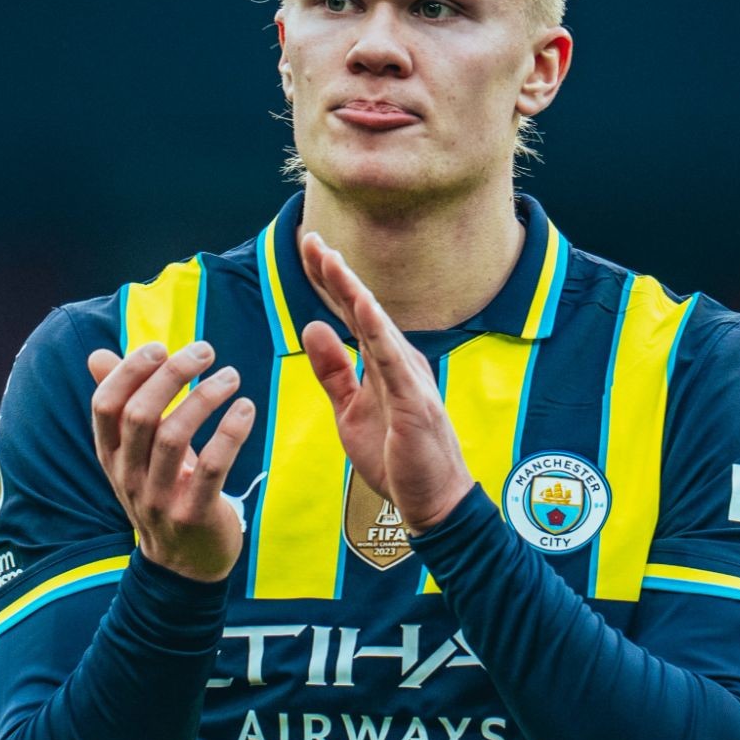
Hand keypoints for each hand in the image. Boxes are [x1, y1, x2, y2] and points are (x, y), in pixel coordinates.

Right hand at [87, 341, 256, 582]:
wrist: (184, 565)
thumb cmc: (164, 491)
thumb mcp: (137, 452)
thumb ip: (123, 403)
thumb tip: (97, 354)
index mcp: (111, 456)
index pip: (105, 405)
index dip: (129, 371)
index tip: (160, 347)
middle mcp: (128, 477)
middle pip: (140, 415)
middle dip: (172, 375)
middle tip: (205, 350)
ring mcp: (159, 499)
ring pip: (174, 437)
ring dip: (206, 397)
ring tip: (231, 376)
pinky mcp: (194, 515)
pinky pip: (213, 467)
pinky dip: (230, 432)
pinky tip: (245, 409)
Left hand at [297, 233, 473, 532]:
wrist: (432, 501)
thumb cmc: (396, 455)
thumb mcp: (349, 409)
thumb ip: (333, 370)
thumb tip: (312, 326)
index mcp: (383, 361)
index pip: (351, 313)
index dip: (329, 281)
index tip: (308, 248)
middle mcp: (398, 360)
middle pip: (362, 309)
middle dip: (336, 274)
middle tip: (311, 238)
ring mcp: (409, 378)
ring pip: (376, 326)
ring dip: (353, 291)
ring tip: (331, 259)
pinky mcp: (415, 402)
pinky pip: (392, 360)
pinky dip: (377, 330)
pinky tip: (362, 303)